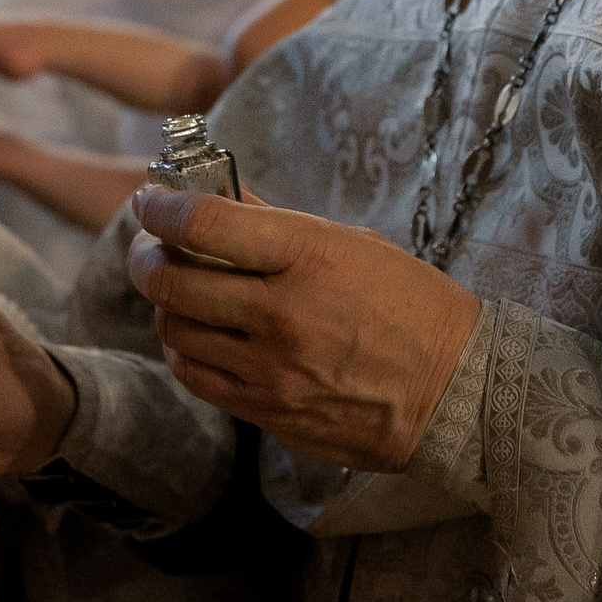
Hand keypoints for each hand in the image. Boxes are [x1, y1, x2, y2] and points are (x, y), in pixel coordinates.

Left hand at [126, 187, 480, 471]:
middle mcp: (282, 314)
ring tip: (180, 293)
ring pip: (175, 330)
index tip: (149, 200)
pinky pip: (194, 376)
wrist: (454, 392)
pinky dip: (183, 350)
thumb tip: (213, 191)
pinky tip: (198, 336)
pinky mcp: (267, 410)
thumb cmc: (409, 306)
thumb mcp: (352, 244)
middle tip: (150, 247)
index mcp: (309, 257)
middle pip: (173, 280)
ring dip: (165, 305)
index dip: (160, 207)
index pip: (204, 223)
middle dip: (147, 257)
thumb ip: (275, 222)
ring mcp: (271, 368)